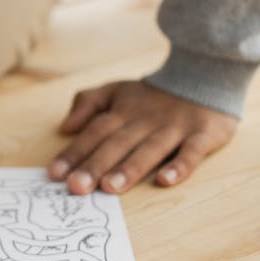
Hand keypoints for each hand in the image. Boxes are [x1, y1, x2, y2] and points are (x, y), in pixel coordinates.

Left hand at [48, 80, 237, 194]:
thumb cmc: (153, 94)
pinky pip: (191, 152)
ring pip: (149, 149)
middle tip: (76, 187)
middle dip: (95, 165)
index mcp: (123, 111)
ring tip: (110, 187)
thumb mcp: (117, 89)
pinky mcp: (202, 134)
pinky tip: (166, 181)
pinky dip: (180, 166)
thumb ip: (88, 103)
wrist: (205, 72)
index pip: (94, 133)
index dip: (74, 153)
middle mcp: (145, 121)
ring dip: (129, 168)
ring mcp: (174, 128)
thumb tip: (65, 127)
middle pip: (117, 144)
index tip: (54, 174)